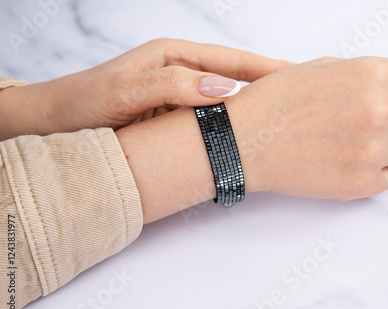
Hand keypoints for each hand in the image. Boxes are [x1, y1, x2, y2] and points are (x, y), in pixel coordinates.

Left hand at [0, 39, 291, 139]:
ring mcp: (177, 98)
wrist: (54, 126)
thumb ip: (174, 86)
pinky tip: (241, 141)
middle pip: (234, 79)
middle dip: (267, 88)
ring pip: (223, 104)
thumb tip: (226, 89)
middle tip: (301, 101)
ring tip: (281, 123)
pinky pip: (208, 122)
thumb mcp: (126, 91)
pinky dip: (227, 129)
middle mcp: (180, 74)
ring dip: (250, 112)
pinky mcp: (172, 119)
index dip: (266, 69)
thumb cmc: (84, 104)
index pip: (232, 61)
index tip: (297, 76)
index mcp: (174, 57)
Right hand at [116, 55, 387, 222]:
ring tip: (350, 141)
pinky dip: (373, 171)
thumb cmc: (275, 101)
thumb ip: (372, 70)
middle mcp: (380, 112)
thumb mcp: (324, 68)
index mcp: (373, 75)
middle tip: (367, 118)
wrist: (243, 140)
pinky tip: (344, 161)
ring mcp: (372, 152)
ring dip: (386, 145)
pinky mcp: (360, 184)